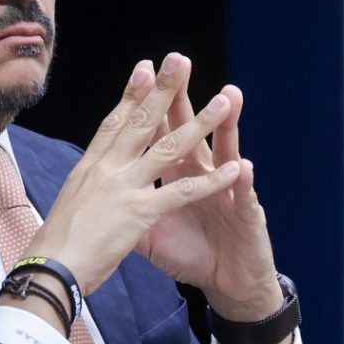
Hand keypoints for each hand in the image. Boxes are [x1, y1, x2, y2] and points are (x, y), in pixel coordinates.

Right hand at [23, 53, 242, 296]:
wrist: (50, 267)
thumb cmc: (57, 242)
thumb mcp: (70, 201)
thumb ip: (89, 183)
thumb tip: (93, 173)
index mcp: (90, 166)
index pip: (114, 121)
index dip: (131, 93)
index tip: (145, 66)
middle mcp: (108, 168)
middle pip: (141, 121)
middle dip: (163, 88)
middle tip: (179, 60)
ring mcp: (124, 187)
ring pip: (169, 148)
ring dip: (200, 124)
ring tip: (223, 101)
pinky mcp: (140, 212)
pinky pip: (182, 193)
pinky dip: (210, 182)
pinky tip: (233, 170)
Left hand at [135, 61, 281, 322]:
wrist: (228, 282)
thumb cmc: (192, 252)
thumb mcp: (150, 232)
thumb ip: (128, 207)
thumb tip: (96, 196)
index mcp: (176, 173)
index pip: (161, 132)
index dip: (150, 105)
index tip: (141, 71)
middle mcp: (202, 173)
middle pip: (190, 129)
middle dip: (184, 98)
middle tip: (180, 61)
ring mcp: (227, 190)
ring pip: (226, 151)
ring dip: (226, 125)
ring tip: (228, 96)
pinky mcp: (246, 215)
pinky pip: (243, 197)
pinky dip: (241, 183)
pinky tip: (242, 166)